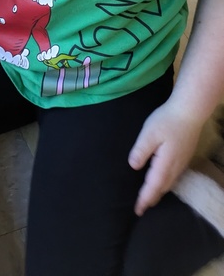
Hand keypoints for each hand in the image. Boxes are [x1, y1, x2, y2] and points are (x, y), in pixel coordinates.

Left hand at [129, 101, 203, 215]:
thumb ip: (141, 150)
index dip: (145, 199)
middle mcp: (175, 167)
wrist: (189, 112)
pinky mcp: (183, 157)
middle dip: (151, 199)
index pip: (153, 187)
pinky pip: (173, 177)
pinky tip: (160, 181)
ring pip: (169, 184)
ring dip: (158, 192)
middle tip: (141, 208)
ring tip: (149, 198)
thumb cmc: (167, 120)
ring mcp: (181, 163)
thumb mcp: (149, 133)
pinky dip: (164, 184)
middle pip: (162, 188)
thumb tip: (133, 166)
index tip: (137, 210)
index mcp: (165, 163)